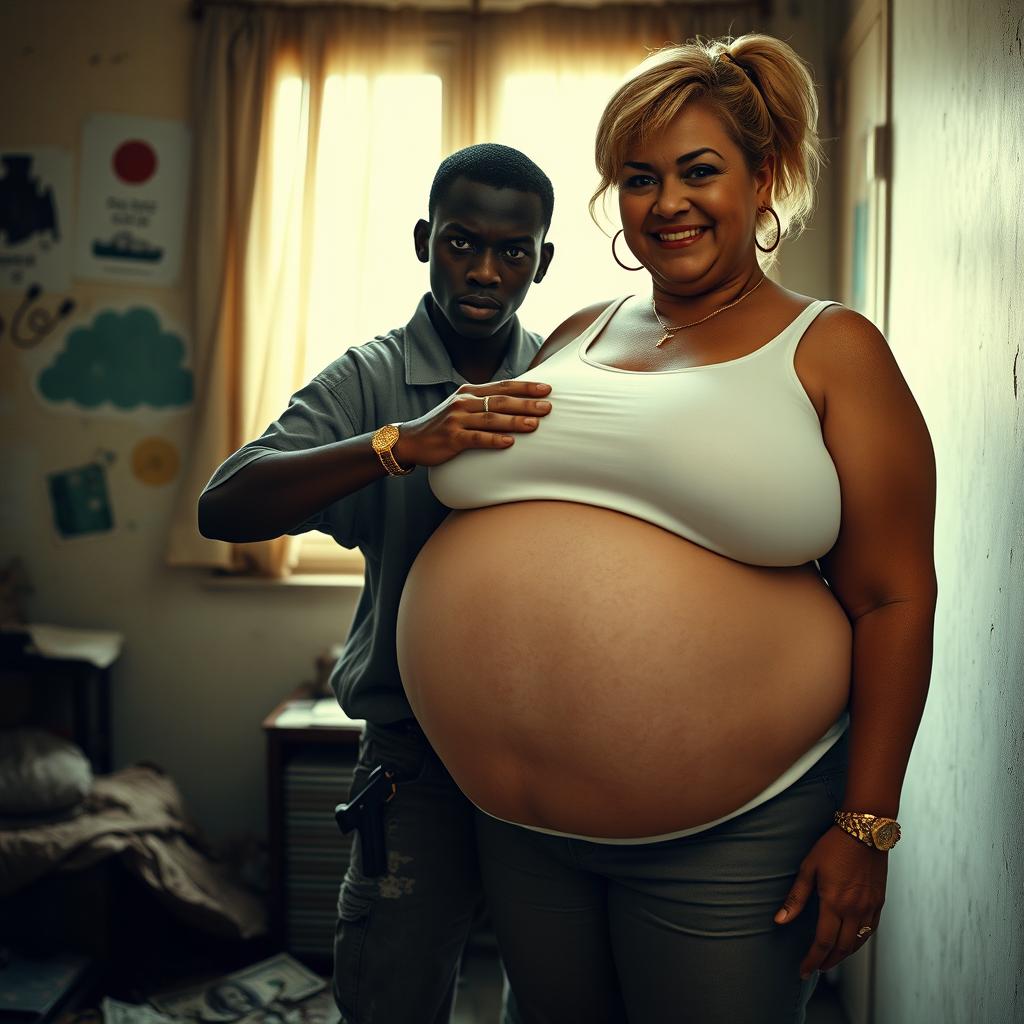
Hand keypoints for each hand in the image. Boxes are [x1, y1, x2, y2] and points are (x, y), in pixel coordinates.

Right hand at [395, 380, 551, 466]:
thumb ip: (484, 403)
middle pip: (500, 401)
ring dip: (514, 421)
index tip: (546, 389)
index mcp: (469, 392)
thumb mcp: (462, 407)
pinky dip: (494, 440)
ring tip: (534, 424)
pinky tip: (509, 443)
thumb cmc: (442, 425)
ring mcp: (456, 420)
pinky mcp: (451, 438)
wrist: (411, 439)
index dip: (525, 387)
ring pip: (490, 419)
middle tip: (548, 406)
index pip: (502, 386)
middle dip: (526, 403)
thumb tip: (516, 402)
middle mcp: (463, 402)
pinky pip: (476, 438)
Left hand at [774, 825, 887, 977]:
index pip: (822, 942)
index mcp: (834, 903)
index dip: (812, 959)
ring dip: (843, 955)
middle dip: (827, 962)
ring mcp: (869, 908)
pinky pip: (870, 931)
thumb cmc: (832, 846)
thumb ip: (795, 898)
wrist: (864, 832)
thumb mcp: (808, 868)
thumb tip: (779, 920)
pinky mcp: (879, 903)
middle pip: (841, 948)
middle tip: (814, 968)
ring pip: (857, 943)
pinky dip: (859, 942)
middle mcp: (854, 910)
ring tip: (829, 960)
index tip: (803, 971)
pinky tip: (850, 943)